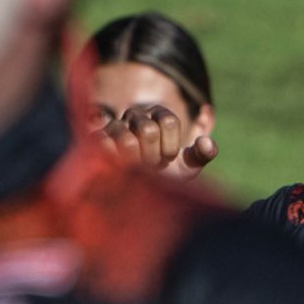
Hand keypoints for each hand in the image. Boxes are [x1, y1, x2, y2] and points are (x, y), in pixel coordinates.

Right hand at [92, 105, 217, 179]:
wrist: (136, 189)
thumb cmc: (165, 175)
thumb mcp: (187, 167)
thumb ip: (201, 154)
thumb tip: (208, 144)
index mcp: (160, 115)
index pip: (168, 121)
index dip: (171, 146)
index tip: (168, 158)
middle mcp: (136, 115)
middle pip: (148, 130)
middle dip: (153, 156)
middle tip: (151, 165)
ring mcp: (115, 125)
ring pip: (126, 140)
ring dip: (134, 162)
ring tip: (136, 168)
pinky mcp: (95, 138)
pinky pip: (102, 144)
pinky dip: (113, 160)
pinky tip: (117, 166)